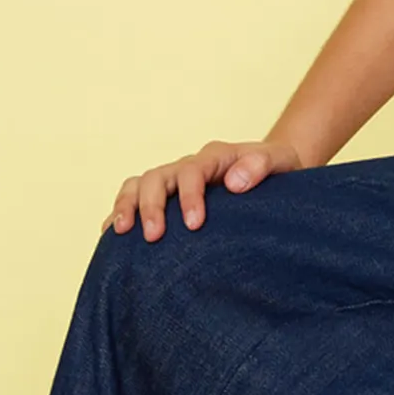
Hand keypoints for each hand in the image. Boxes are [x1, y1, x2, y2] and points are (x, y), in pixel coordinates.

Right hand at [102, 139, 304, 242]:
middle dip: (152, 206)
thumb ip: (261, 165)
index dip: (189, 196)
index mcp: (215, 157)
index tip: (194, 225)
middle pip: (158, 177)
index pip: (193, 171)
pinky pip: (134, 197)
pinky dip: (119, 211)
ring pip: (139, 184)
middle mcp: (189, 165)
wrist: (274, 171)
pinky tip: (112, 236)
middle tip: (154, 237)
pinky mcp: (167, 196)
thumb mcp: (282, 161)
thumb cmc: (279, 169)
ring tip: (121, 233)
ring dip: (127, 206)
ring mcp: (174, 180)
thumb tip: (234, 183)